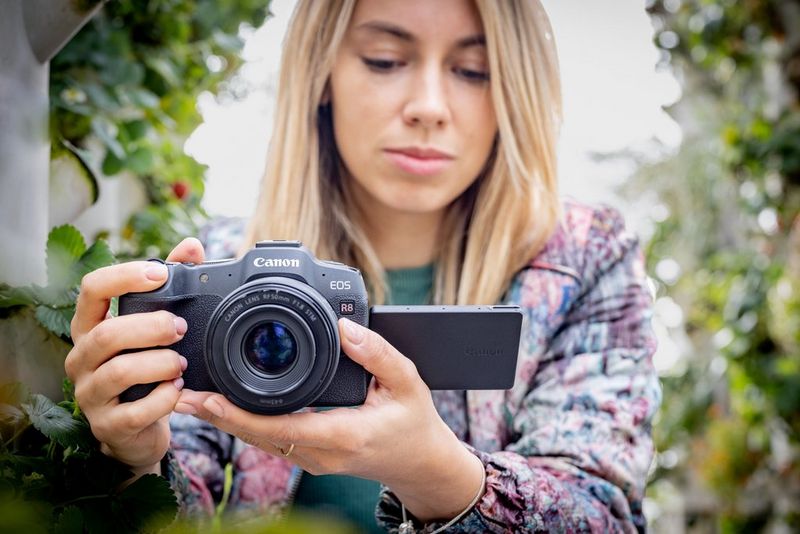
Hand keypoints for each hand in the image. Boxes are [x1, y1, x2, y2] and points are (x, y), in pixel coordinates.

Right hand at [65, 238, 204, 477]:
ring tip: (181, 363)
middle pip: (106, 333)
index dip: (124, 277)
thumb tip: (191, 246)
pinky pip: (134, 412)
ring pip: (118, 372)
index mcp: (91, 327)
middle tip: (180, 328)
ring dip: (158, 363)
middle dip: (149, 327)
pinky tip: (178, 391)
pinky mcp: (108, 426)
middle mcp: (82, 358)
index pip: (91, 290)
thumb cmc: (144, 369)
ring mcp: (90, 395)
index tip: (160, 274)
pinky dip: (163, 399)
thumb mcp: (152, 326)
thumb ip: (169, 285)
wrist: (138, 429)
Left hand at [177, 317, 484, 521]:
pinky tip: (227, 407)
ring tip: (193, 396)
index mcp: (341, 435)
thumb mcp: (407, 382)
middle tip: (182, 391)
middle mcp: (320, 453)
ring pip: (259, 440)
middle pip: (257, 436)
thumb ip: (377, 353)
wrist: (421, 462)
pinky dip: (245, 423)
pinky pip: (270, 440)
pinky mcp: (310, 455)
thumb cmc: (415, 424)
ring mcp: (313, 458)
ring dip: (226, 420)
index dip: (238, 413)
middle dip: (217, 415)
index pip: (279, 427)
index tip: (208, 397)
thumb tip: (346, 326)